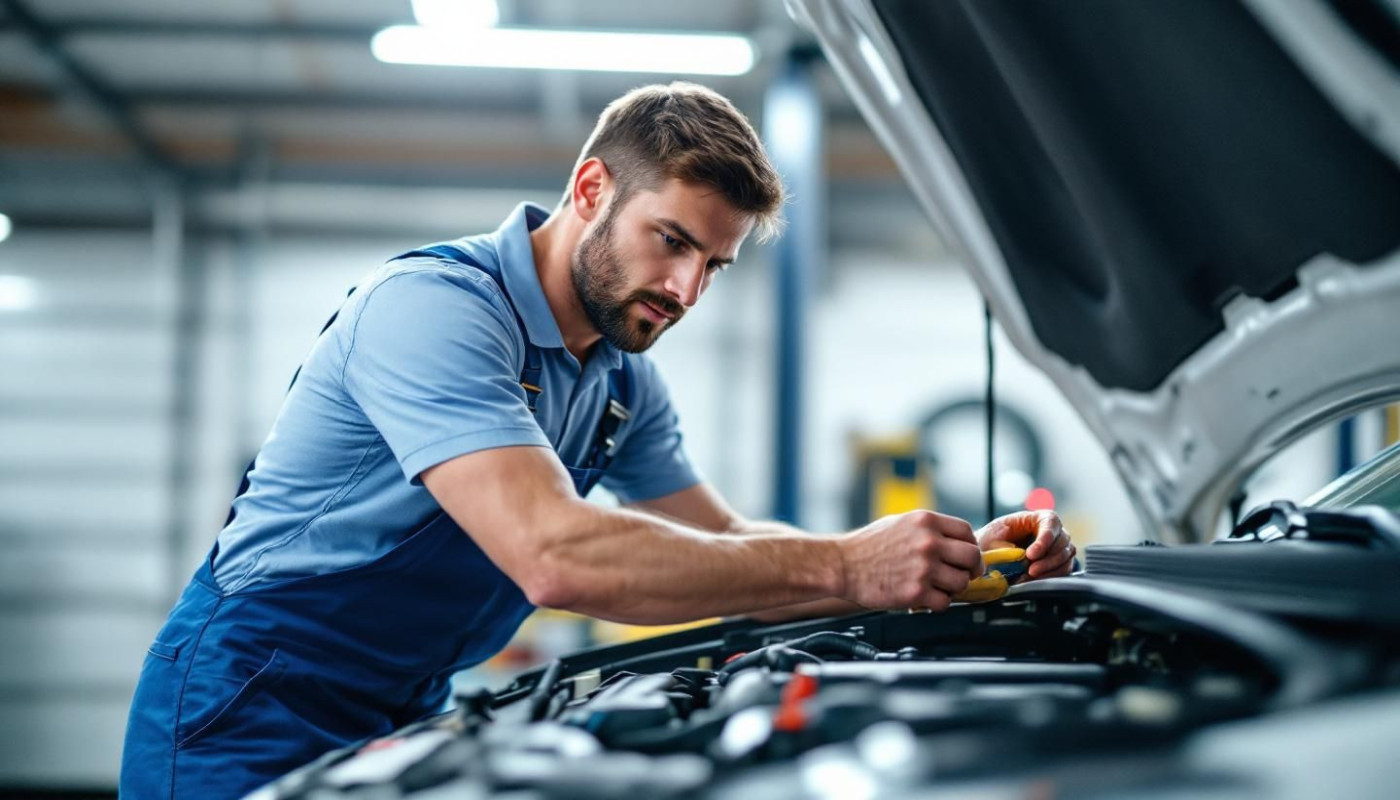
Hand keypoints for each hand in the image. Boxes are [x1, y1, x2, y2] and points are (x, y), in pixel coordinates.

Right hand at [836, 510, 984, 611]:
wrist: (842, 565)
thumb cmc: (867, 546)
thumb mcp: (901, 523)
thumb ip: (929, 530)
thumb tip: (956, 543)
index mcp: (925, 521)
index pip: (966, 532)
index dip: (970, 546)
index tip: (967, 556)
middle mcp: (928, 543)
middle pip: (972, 557)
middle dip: (971, 568)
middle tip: (963, 574)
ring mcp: (923, 568)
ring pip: (961, 582)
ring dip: (953, 587)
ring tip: (936, 586)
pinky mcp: (915, 593)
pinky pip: (944, 602)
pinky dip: (937, 603)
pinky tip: (924, 597)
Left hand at [977, 510, 1075, 580]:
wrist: (992, 553)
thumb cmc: (994, 539)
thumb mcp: (994, 536)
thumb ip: (1005, 543)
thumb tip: (1016, 554)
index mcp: (1038, 517)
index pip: (1051, 522)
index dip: (1045, 539)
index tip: (1031, 554)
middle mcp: (1053, 531)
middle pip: (1062, 542)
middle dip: (1047, 559)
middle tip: (1030, 570)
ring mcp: (1059, 546)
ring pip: (1065, 557)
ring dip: (1049, 569)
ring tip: (1029, 576)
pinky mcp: (1060, 562)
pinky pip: (1064, 570)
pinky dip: (1051, 577)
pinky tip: (1035, 580)